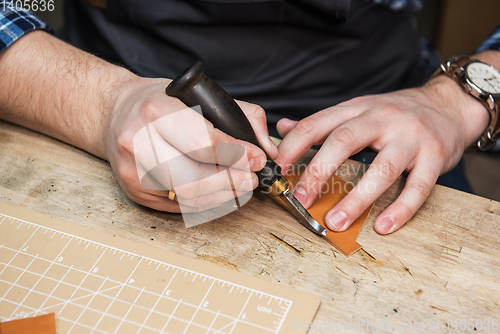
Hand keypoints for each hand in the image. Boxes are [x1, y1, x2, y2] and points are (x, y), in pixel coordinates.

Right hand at [105, 77, 277, 212]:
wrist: (115, 114)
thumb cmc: (160, 103)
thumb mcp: (199, 95)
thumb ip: (241, 117)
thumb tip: (267, 150)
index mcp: (156, 111)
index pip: (204, 143)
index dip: (238, 155)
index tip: (257, 159)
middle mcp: (139, 142)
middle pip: (194, 179)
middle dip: (231, 182)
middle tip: (251, 179)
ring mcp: (134, 171)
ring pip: (188, 198)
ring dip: (222, 195)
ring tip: (239, 185)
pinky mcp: (135, 192)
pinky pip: (179, 207)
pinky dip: (207, 202)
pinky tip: (219, 193)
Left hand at [276, 75, 488, 233]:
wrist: (449, 105)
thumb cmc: (397, 113)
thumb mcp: (358, 109)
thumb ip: (322, 122)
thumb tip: (282, 127)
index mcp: (357, 109)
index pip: (317, 124)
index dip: (293, 146)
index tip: (277, 169)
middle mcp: (382, 118)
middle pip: (344, 141)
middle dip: (319, 171)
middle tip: (300, 198)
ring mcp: (411, 137)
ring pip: (382, 169)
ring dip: (356, 199)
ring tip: (335, 221)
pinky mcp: (436, 156)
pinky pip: (418, 187)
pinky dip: (400, 209)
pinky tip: (383, 226)